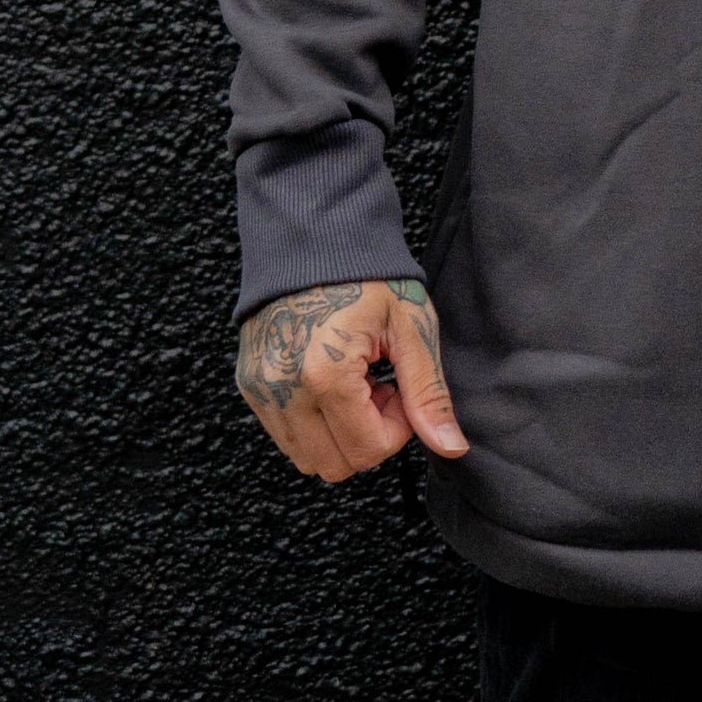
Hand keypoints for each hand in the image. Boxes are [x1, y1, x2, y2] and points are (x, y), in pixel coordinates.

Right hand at [235, 277, 469, 481]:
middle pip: (334, 465)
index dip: (397, 427)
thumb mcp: (410, 327)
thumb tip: (451, 448)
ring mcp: (260, 389)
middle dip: (366, 435)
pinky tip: (330, 379)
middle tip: (379, 387)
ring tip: (354, 382)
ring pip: (306, 457)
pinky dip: (313, 422)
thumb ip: (428, 393)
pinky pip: (284, 435)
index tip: (399, 388)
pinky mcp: (249, 385)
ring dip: (338, 433)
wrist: (316, 236)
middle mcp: (283, 390)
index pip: (367, 451)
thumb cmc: (369, 275)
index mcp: (325, 374)